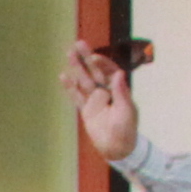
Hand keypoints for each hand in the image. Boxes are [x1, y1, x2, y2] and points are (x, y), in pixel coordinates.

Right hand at [63, 44, 141, 160]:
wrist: (117, 148)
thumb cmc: (126, 129)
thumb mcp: (127, 110)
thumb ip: (122, 92)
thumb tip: (119, 73)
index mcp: (118, 89)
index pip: (109, 71)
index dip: (102, 63)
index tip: (93, 57)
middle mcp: (106, 91)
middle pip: (94, 71)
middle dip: (86, 58)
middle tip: (78, 44)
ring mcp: (95, 100)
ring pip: (84, 80)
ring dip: (77, 68)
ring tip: (68, 54)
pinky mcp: (86, 109)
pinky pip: (77, 96)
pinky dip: (70, 87)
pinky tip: (63, 76)